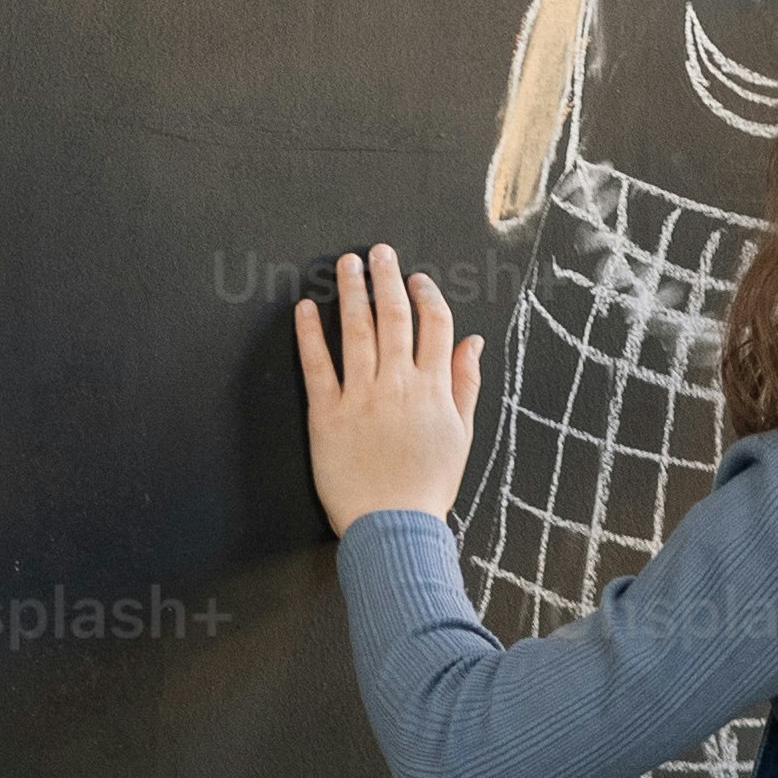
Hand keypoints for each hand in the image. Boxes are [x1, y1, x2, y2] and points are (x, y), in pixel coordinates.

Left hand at [294, 247, 480, 532]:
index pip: (434, 326)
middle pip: (394, 318)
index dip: (426, 295)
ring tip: (346, 264)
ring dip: (351, 292)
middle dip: (387, 279)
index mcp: (433, 389)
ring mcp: (361, 398)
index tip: (416, 277)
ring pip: (357, 332)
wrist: (394, 527)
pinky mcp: (327, 416)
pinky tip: (305, 309)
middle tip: (378, 250)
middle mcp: (398, 385)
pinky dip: (310, 335)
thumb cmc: (429, 486)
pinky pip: (318, 366)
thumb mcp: (461, 435)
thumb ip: (465, 384)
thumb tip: (472, 341)